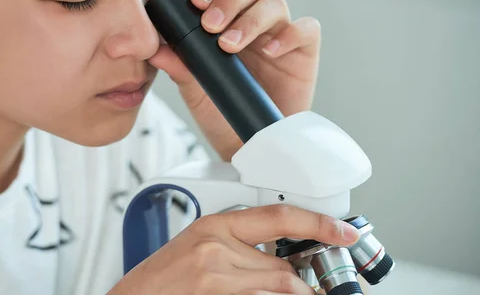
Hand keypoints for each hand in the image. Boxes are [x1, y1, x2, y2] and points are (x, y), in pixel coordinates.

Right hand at [109, 205, 359, 294]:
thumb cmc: (160, 282)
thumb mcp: (197, 249)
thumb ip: (237, 247)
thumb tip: (280, 259)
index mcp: (213, 226)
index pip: (278, 217)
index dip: (317, 223)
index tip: (343, 232)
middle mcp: (216, 249)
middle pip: (284, 270)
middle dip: (302, 285)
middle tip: (310, 289)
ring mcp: (216, 279)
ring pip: (282, 289)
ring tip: (286, 293)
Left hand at [149, 0, 320, 160]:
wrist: (246, 144)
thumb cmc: (220, 111)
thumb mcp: (194, 89)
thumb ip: (178, 66)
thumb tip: (155, 50)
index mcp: (227, 19)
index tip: (195, 3)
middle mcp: (254, 20)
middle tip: (210, 24)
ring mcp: (279, 33)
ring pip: (274, 3)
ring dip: (250, 19)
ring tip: (229, 45)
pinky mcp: (303, 52)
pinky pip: (307, 29)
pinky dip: (289, 34)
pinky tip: (270, 52)